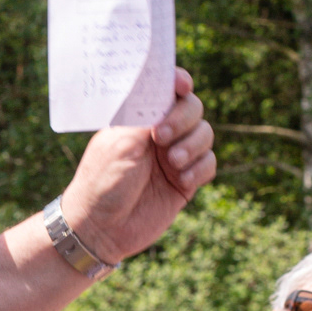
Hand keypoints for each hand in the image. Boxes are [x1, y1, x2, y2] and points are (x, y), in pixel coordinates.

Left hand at [60, 68, 215, 263]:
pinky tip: (181, 181)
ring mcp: (174, 156)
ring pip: (205, 133)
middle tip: (163, 137)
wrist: (102, 228)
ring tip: (173, 163)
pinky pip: (210, 163)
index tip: (181, 85)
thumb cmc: (102, 182)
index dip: (178, 82)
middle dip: (184, 118)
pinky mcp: (186, 181)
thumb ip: (147, 117)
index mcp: (138, 118)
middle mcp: (158, 133)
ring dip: (193, 144)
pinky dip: (200, 169)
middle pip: (192, 107)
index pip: (165, 90)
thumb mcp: (121, 143)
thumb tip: (170, 93)